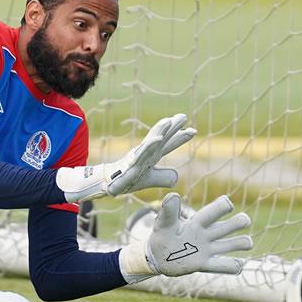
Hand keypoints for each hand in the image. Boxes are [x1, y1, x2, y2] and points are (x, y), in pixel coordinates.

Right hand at [56, 114, 195, 202]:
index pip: (168, 145)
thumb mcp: (150, 179)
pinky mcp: (129, 163)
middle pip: (160, 138)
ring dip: (160, 131)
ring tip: (169, 121)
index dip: (179, 137)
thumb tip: (177, 177)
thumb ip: (164, 177)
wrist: (109, 184)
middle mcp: (145, 153)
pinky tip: (158, 139)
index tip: (193, 130)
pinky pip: (140, 153)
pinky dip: (149, 145)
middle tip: (183, 116)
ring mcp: (137, 157)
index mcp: (152, 156)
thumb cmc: (129, 179)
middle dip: (171, 127)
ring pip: (150, 141)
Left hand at [118, 193, 252, 279]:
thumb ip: (169, 212)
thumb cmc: (162, 235)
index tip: (227, 205)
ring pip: (232, 244)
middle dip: (240, 222)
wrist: (156, 256)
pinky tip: (238, 265)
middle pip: (230, 225)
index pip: (214, 211)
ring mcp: (207, 250)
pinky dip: (234, 266)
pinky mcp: (204, 264)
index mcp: (198, 222)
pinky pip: (224, 266)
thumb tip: (173, 195)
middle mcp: (206, 234)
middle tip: (244, 221)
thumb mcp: (163, 223)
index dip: (223, 206)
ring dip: (242, 243)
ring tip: (246, 243)